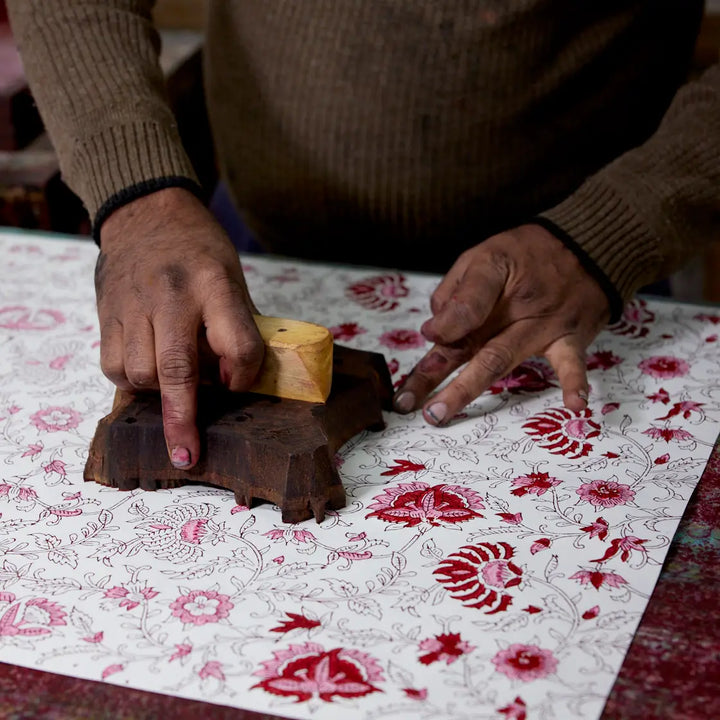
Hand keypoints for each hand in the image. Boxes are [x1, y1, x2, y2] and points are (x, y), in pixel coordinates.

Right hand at [96, 187, 263, 467]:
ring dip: (158, 394)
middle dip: (183, 419)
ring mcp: (134, 304)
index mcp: (215, 284)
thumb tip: (241, 383)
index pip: (238, 343)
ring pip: (141, 374)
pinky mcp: (106, 313)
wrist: (146, 214)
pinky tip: (147, 372)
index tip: (239, 386)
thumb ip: (239, 328)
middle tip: (188, 456)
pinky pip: (114, 366)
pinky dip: (131, 380)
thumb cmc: (200, 253)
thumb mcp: (234, 280)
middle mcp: (172, 294)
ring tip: (173, 386)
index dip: (244, 374)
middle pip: (178, 369)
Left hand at [393, 224, 609, 424]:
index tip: (431, 335)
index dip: (444, 323)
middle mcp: (514, 306)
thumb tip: (435, 332)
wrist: (586, 246)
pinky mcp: (570, 339)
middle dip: (434, 375)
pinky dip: (575, 383)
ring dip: (467, 389)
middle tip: (407, 403)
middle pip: (469, 345)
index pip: (464, 303)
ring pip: (500, 360)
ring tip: (439, 414)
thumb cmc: (526, 255)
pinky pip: (572, 363)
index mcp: (490, 280)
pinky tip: (575, 406)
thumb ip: (455, 292)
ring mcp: (542, 325)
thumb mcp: (484, 255)